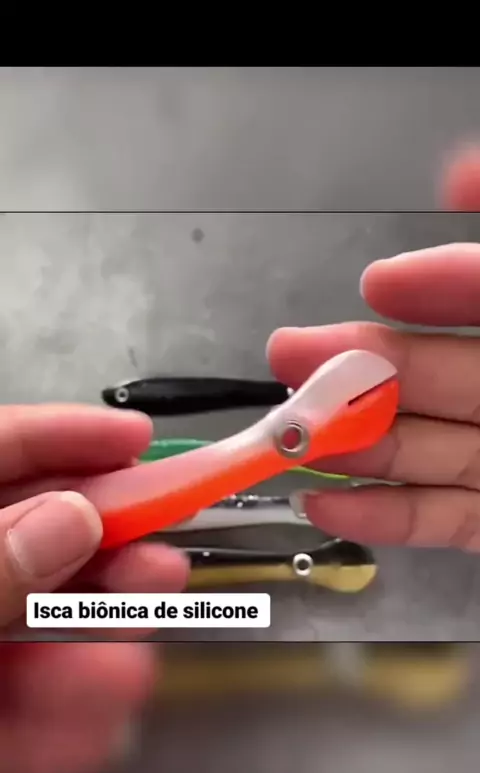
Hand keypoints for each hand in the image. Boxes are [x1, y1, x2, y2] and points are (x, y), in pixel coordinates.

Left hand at [0, 404, 186, 772]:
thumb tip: (70, 517)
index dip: (66, 435)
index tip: (137, 438)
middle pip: (41, 532)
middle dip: (107, 549)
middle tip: (164, 555)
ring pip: (51, 623)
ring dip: (104, 639)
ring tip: (129, 661)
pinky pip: (40, 702)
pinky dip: (76, 710)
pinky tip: (95, 713)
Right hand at [268, 148, 479, 550]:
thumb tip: (458, 174)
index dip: (438, 284)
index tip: (380, 280)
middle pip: (435, 374)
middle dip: (357, 367)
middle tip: (289, 355)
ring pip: (427, 448)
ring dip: (352, 444)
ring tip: (287, 433)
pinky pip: (444, 521)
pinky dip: (386, 519)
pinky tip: (329, 506)